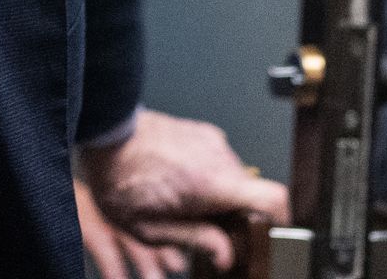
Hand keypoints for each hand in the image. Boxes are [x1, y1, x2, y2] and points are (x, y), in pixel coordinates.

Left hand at [78, 108, 290, 271]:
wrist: (104, 132)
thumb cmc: (118, 177)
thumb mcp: (151, 227)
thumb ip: (196, 240)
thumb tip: (226, 254)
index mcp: (210, 184)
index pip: (274, 199)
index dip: (282, 222)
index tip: (271, 235)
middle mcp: (219, 157)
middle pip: (251, 194)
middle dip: (235, 213)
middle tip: (205, 223)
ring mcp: (213, 141)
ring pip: (233, 178)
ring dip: (218, 193)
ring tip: (185, 199)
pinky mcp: (205, 131)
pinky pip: (219, 161)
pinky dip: (208, 175)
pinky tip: (181, 180)